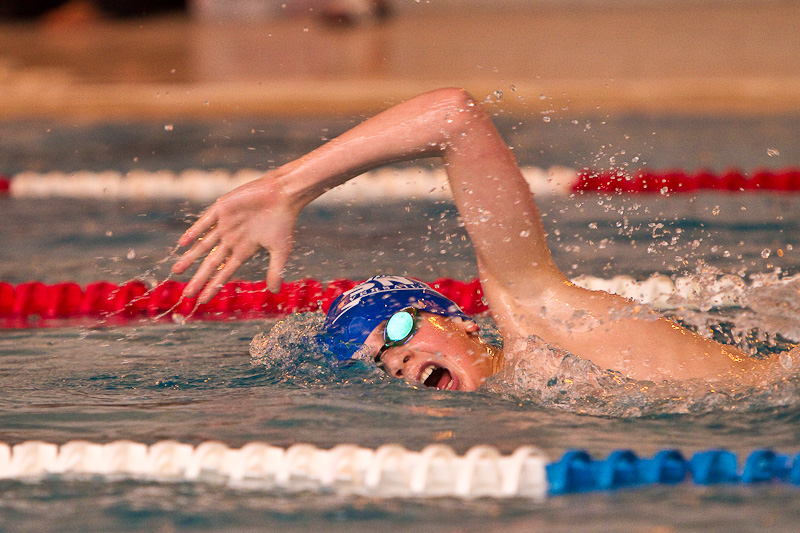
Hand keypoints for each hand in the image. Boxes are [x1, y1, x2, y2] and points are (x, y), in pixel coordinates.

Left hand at [171, 174, 297, 302]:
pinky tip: (183, 243)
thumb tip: (275, 292)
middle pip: (210, 263)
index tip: (202, 301)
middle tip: (186, 295)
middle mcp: (231, 240)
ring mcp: (225, 225)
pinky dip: (193, 232)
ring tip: (176, 271)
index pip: (224, 273)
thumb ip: (275, 270)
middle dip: (198, 279)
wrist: (283, 194)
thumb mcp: (281, 250)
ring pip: (203, 245)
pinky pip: (204, 222)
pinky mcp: (222, 209)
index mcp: (244, 250)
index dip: (213, 286)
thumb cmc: (284, 222)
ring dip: (189, 258)